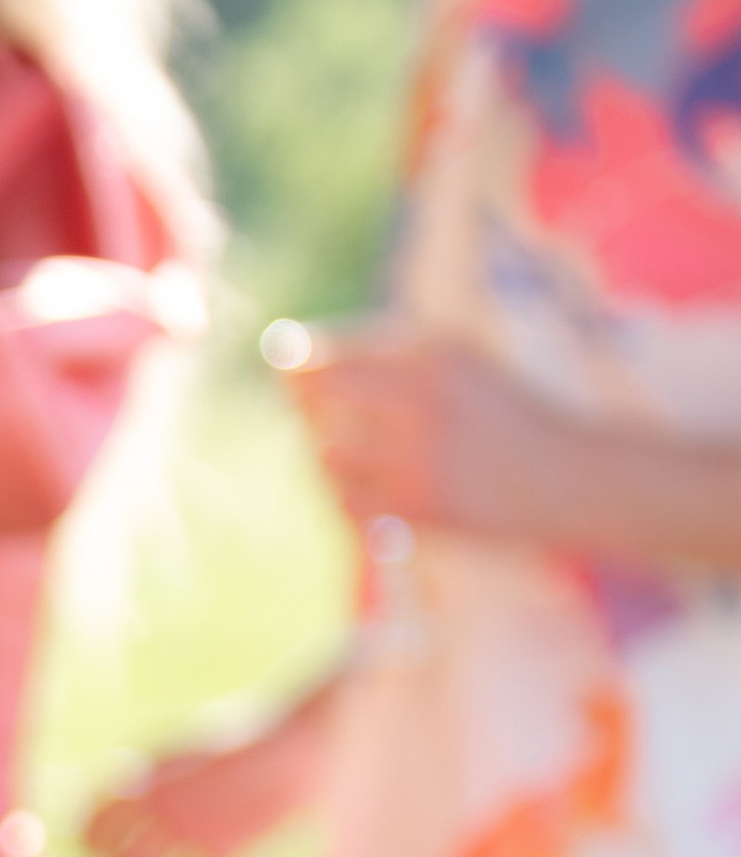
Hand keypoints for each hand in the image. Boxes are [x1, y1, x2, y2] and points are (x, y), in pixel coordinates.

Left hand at [82, 694, 336, 856]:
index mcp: (145, 773)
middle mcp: (155, 803)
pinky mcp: (219, 852)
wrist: (299, 749)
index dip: (92, 846)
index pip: (93, 818)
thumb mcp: (193, 746)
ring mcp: (184, 829)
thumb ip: (157, 768)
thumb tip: (126, 783)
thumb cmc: (253, 744)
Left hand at [291, 335, 570, 540]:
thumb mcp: (456, 360)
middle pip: (315, 399)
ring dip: (325, 458)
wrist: (571, 475)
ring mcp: (420, 454)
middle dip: (304, 410)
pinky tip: (369, 491)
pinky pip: (347, 502)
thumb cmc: (505, 414)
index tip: (288, 373)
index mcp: (429, 350)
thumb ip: (381, 355)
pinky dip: (346, 497)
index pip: (327, 352)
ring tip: (353, 457)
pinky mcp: (423, 506)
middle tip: (318, 419)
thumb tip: (286, 360)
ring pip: (324, 455)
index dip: (295, 365)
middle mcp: (421, 397)